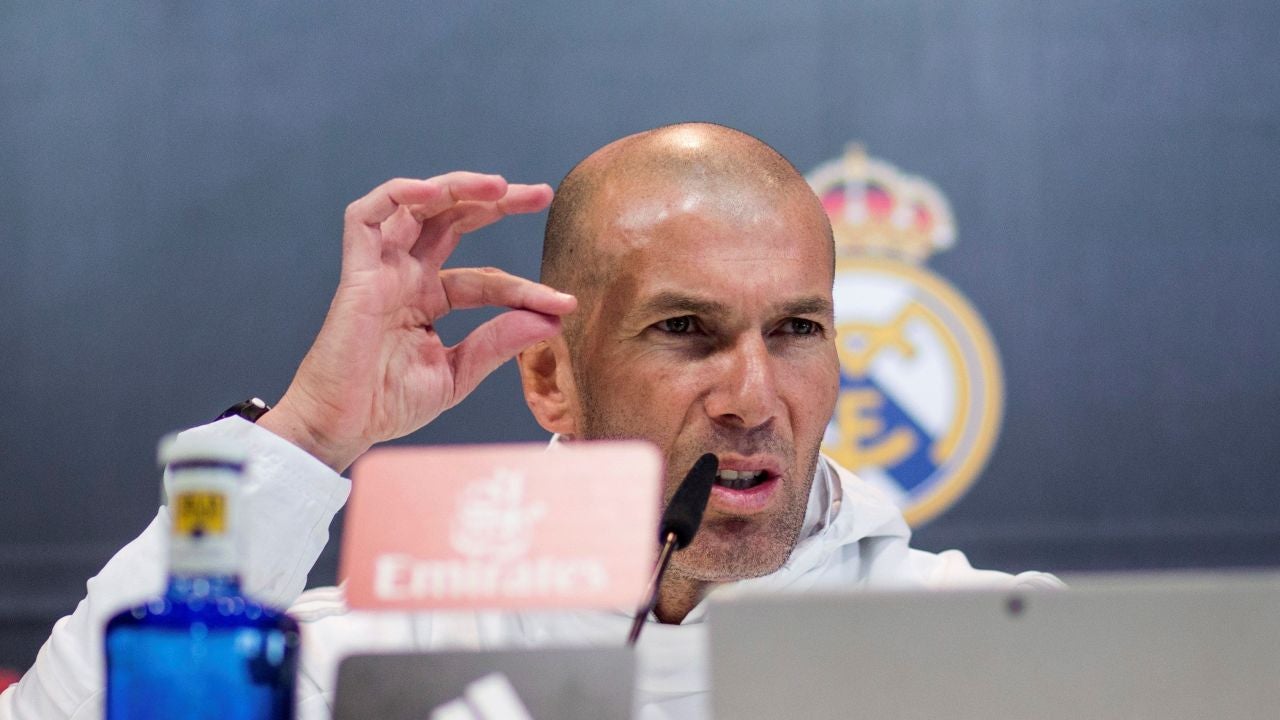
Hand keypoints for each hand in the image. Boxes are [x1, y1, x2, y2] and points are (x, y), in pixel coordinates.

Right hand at [258, 172, 575, 470]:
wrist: (342, 427)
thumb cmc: (387, 404)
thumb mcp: (458, 373)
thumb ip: (498, 343)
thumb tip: (551, 321)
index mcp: (429, 300)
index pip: (485, 280)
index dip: (525, 289)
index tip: (564, 305)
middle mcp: (406, 276)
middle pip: (453, 220)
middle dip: (497, 202)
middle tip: (541, 194)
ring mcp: (381, 270)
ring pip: (416, 206)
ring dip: (457, 188)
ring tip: (500, 186)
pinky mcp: (356, 272)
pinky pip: (366, 216)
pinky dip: (398, 195)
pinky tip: (434, 192)